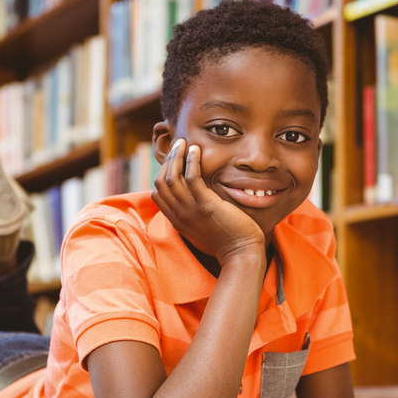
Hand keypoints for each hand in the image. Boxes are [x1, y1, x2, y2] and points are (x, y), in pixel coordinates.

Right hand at [151, 139, 264, 264]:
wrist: (240, 254)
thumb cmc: (226, 242)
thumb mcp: (201, 229)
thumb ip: (194, 215)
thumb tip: (195, 201)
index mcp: (177, 221)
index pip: (157, 193)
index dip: (163, 173)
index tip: (174, 161)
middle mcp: (179, 215)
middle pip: (160, 182)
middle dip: (167, 160)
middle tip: (177, 146)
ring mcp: (190, 210)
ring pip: (172, 177)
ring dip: (177, 156)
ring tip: (184, 143)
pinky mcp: (205, 205)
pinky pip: (191, 177)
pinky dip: (191, 161)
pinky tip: (196, 151)